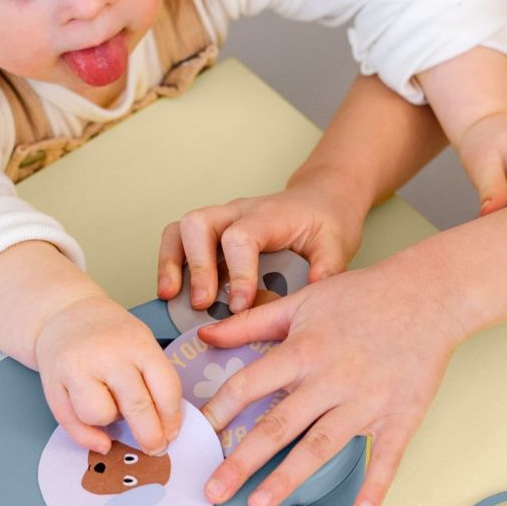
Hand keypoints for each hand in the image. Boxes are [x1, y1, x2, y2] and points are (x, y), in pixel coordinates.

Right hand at [34, 294, 182, 455]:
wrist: (63, 313)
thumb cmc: (109, 334)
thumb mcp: (140, 342)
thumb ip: (152, 378)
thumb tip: (163, 427)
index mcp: (138, 344)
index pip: (165, 387)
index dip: (171, 418)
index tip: (172, 433)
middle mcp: (108, 355)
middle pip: (137, 406)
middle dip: (150, 436)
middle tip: (155, 448)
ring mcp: (78, 368)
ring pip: (100, 415)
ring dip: (111, 423)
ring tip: (112, 413)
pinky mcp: (52, 382)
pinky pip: (71, 422)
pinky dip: (88, 438)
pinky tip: (101, 439)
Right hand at [157, 176, 365, 313]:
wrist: (319, 199)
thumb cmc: (325, 222)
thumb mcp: (337, 244)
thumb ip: (327, 269)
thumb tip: (310, 297)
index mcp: (269, 215)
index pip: (241, 237)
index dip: (237, 272)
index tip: (240, 306)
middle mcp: (237, 212)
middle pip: (199, 224)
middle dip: (196, 267)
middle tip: (203, 304)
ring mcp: (219, 219)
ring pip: (180, 229)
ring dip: (171, 263)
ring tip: (171, 297)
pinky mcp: (209, 231)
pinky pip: (177, 239)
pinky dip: (169, 263)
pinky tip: (171, 292)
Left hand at [196, 256, 465, 505]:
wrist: (426, 295)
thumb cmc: (361, 296)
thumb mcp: (301, 301)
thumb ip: (250, 322)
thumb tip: (205, 334)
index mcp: (304, 350)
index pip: (250, 384)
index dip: (220, 409)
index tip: (197, 431)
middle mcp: (331, 379)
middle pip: (279, 425)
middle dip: (243, 461)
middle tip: (213, 489)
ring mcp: (366, 401)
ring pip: (321, 446)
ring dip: (289, 478)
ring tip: (259, 504)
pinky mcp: (401, 415)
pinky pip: (387, 455)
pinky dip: (376, 483)